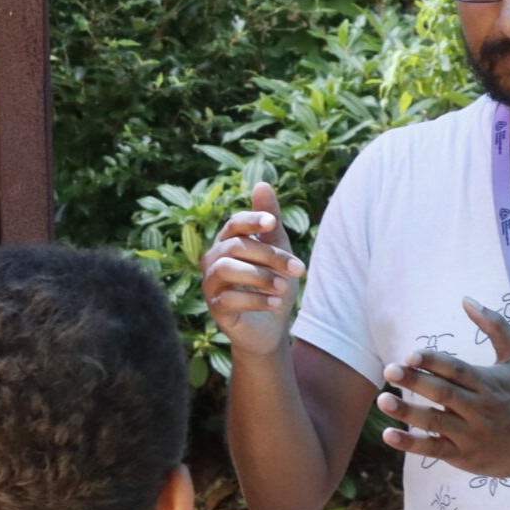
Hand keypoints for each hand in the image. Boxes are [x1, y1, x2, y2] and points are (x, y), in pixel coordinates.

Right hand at [200, 182, 305, 358]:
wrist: (270, 326)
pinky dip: (257, 300)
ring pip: (227, 269)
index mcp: (228, 242)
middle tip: (298, 268)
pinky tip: (276, 304)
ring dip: (260, 277)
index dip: (251, 220)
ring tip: (284, 287)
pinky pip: (230, 298)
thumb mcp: (278, 249)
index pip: (234, 224)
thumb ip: (270, 220)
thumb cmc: (272, 282)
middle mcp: (213, 260)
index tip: (272, 223)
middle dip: (269, 256)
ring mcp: (211, 284)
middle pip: (236, 247)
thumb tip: (261, 183)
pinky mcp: (215, 308)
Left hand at [375, 296, 509, 477]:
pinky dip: (411, 443)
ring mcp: (471, 434)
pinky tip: (388, 435)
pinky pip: (434, 450)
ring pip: (435, 422)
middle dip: (415, 382)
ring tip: (383, 400)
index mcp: (488, 383)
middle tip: (389, 370)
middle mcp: (479, 409)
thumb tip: (466, 298)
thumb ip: (496, 326)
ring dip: (407, 412)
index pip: (457, 370)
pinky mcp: (464, 456)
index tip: (410, 355)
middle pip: (444, 394)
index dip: (433, 362)